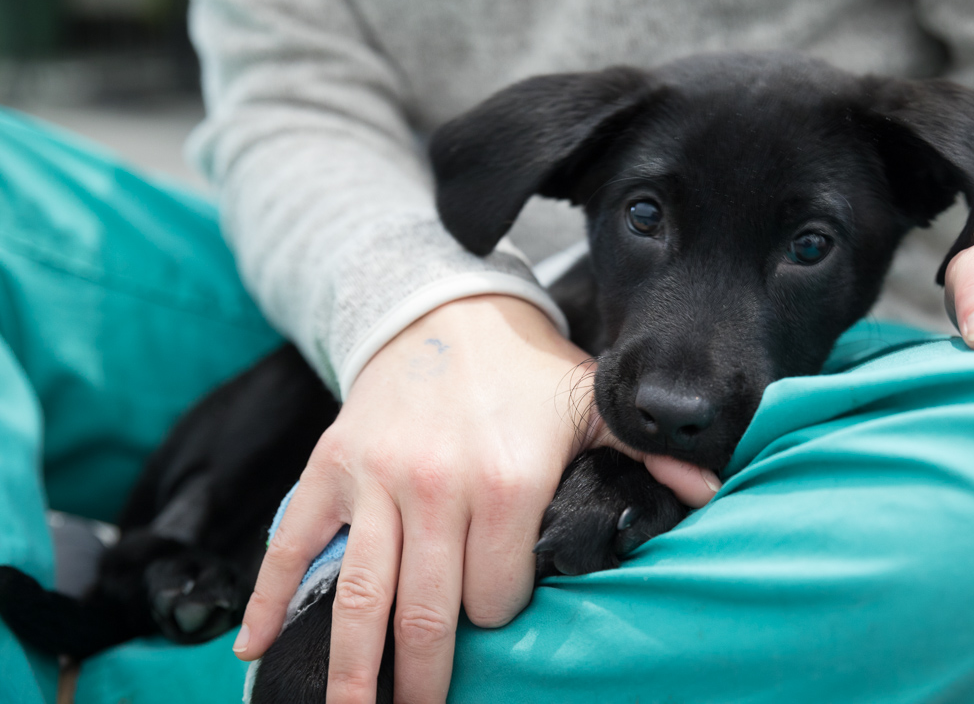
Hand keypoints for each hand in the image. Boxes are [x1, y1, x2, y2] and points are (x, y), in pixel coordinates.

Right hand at [232, 295, 718, 702]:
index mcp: (506, 482)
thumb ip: (648, 455)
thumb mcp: (592, 404)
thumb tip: (715, 492)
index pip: (494, 598)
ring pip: (359, 597)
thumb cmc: (524, 371)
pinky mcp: (329, 467)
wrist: (446, 310)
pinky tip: (256, 649)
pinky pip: (291, 542)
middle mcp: (435, 487)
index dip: (497, 621)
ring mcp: (374, 480)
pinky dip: (272, 598)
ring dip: (349, 673)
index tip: (495, 623)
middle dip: (423, 684)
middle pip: (426, 616)